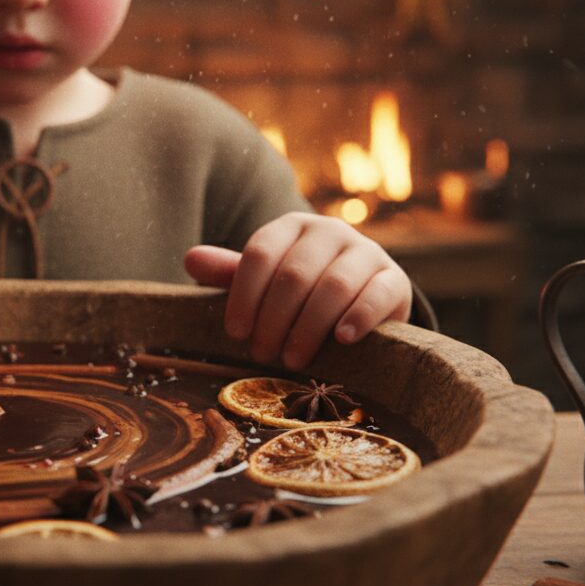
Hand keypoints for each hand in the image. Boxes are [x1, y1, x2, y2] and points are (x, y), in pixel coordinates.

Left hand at [183, 212, 411, 369]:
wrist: (363, 298)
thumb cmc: (302, 291)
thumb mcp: (265, 281)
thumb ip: (230, 273)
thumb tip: (190, 260)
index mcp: (292, 226)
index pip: (260, 253)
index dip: (243, 295)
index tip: (235, 333)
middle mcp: (329, 231)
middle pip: (294, 274)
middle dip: (274, 320)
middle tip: (262, 354)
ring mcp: (366, 252)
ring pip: (333, 285)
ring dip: (308, 327)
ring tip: (292, 359)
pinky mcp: (394, 278)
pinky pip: (376, 294)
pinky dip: (358, 317)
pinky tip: (340, 340)